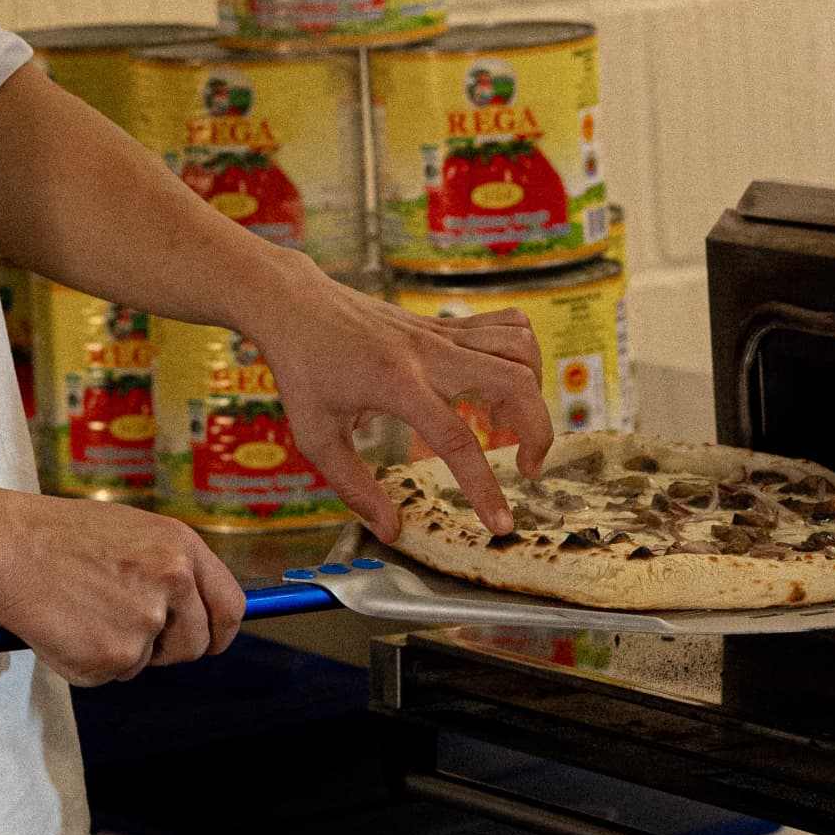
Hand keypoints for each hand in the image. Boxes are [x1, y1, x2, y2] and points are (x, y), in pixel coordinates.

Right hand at [0, 488, 246, 685]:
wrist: (6, 548)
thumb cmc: (60, 538)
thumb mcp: (133, 535)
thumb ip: (170, 569)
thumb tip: (196, 613)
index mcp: (182, 546)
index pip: (230, 606)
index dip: (219, 631)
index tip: (207, 641)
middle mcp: (174, 580)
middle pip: (197, 645)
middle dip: (166, 649)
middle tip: (123, 628)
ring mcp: (147, 620)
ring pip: (151, 662)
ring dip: (126, 653)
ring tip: (87, 615)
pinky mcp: (116, 655)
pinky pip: (113, 675)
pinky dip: (90, 662)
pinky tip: (67, 626)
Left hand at [237, 253, 549, 544]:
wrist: (295, 304)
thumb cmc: (302, 370)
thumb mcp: (315, 437)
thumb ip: (355, 488)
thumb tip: (390, 530)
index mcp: (396, 384)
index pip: (458, 440)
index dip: (485, 489)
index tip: (501, 524)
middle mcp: (428, 353)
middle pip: (513, 381)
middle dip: (539, 431)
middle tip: (526, 468)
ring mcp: (441, 333)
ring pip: (519, 345)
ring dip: (532, 389)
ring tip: (506, 423)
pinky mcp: (445, 324)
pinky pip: (506, 326)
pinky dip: (521, 355)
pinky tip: (499, 386)